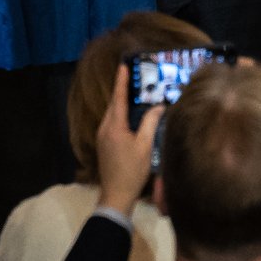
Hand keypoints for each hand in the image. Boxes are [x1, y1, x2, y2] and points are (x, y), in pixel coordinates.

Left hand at [96, 64, 162, 216]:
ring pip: (113, 115)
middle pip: (114, 105)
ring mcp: (102, 137)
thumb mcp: (145, 146)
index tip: (123, 65)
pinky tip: (130, 117)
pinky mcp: (104, 145)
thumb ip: (150, 123)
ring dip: (122, 103)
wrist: (116, 195)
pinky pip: (112, 123)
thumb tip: (158, 107)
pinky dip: (121, 115)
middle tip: (132, 76)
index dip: (121, 81)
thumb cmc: (132, 171)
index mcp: (114, 126)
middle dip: (122, 90)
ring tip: (134, 93)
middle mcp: (104, 128)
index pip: (119, 98)